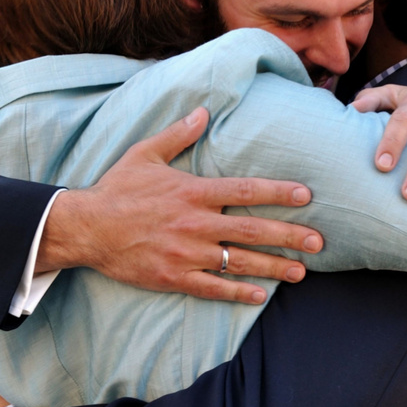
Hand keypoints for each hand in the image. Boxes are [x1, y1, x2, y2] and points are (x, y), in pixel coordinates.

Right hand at [37, 107, 322, 304]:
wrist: (86, 228)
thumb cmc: (118, 188)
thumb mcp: (146, 153)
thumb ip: (179, 134)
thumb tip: (203, 111)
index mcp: (193, 192)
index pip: (245, 191)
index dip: (278, 193)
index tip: (306, 196)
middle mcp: (196, 224)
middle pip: (252, 231)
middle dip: (290, 237)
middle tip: (319, 243)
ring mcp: (186, 254)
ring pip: (239, 263)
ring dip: (274, 268)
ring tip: (301, 272)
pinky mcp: (174, 277)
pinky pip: (212, 288)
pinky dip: (238, 293)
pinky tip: (260, 295)